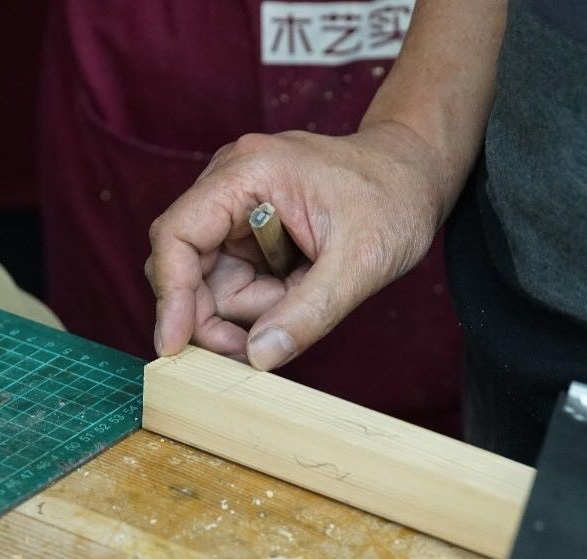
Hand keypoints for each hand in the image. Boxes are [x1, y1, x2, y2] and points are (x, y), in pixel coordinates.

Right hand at [146, 122, 444, 369]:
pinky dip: (265, 300)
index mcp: (247, 173)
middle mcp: (230, 184)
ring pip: (215, 282)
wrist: (415, 173)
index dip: (170, 296)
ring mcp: (237, 207)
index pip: (177, 236)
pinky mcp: (249, 230)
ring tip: (308, 292)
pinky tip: (302, 287)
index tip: (172, 347)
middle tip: (260, 345)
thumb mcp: (361, 263)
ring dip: (255, 307)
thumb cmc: (395, 198)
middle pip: (188, 267)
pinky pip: (238, 281)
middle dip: (219, 314)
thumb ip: (309, 312)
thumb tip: (258, 357)